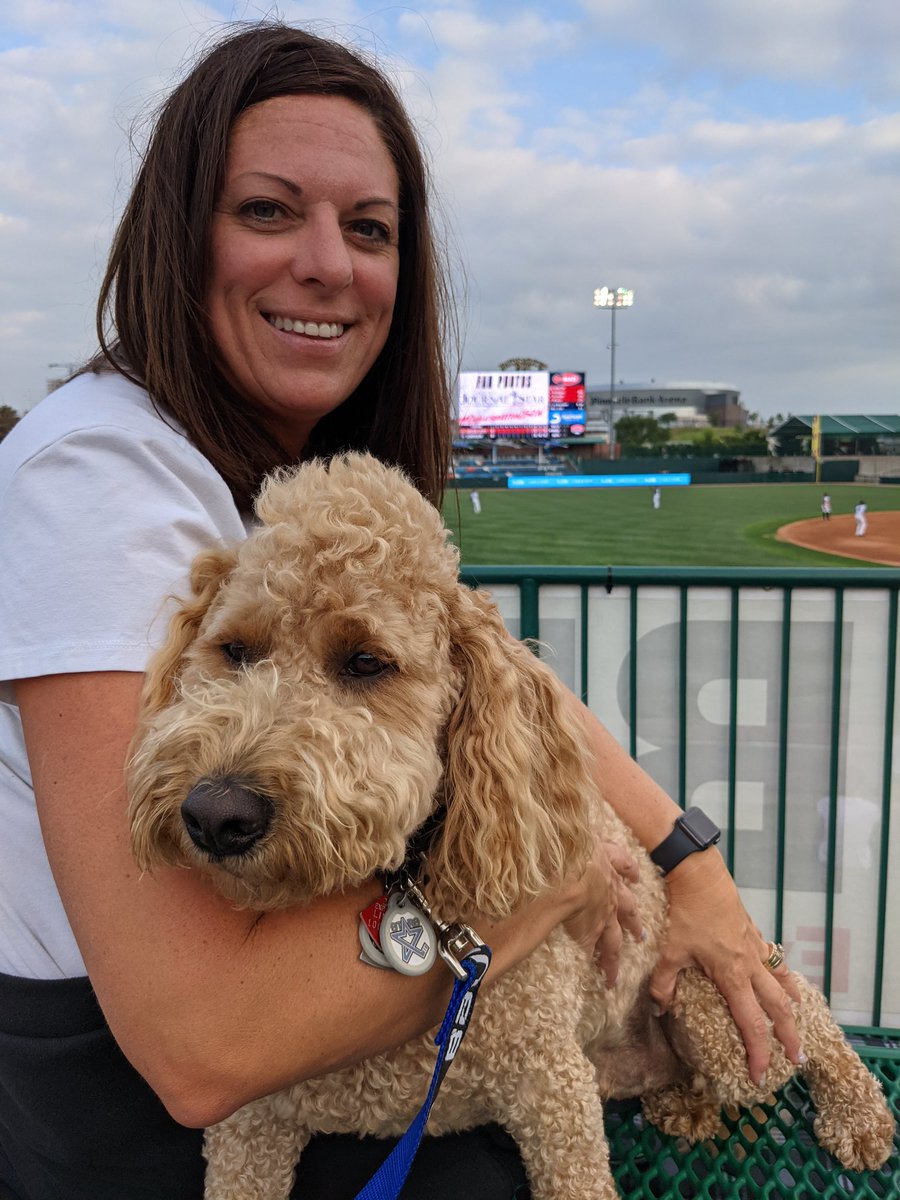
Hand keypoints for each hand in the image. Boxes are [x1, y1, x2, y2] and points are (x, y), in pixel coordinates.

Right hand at [561, 838, 642, 985]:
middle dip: (634, 925)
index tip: (635, 880)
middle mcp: (611, 897)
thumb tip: (593, 836)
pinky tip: (589, 967)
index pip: (625, 869)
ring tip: (616, 972)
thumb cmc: (576, 850)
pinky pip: (590, 949)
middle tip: (641, 937)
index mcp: (611, 870)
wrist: (570, 869)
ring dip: (614, 957)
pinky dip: (589, 957)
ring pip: (613, 941)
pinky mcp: (586, 932)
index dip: (630, 874)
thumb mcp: (588, 837)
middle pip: (629, 913)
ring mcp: (601, 917)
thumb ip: (592, 838)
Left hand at [649, 849, 803, 1084]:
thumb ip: (663, 984)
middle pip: (780, 1008)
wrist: (700, 876)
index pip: (752, 1023)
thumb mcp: (669, 951)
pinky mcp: (754, 933)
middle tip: (797, 1060)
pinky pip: (775, 961)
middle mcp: (751, 966)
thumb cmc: (685, 913)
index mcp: (732, 976)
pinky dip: (784, 976)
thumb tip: (659, 1010)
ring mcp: (756, 948)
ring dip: (793, 1006)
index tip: (760, 1075)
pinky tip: (783, 981)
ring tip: (800, 1024)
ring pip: (783, 983)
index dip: (758, 1052)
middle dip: (790, 1036)